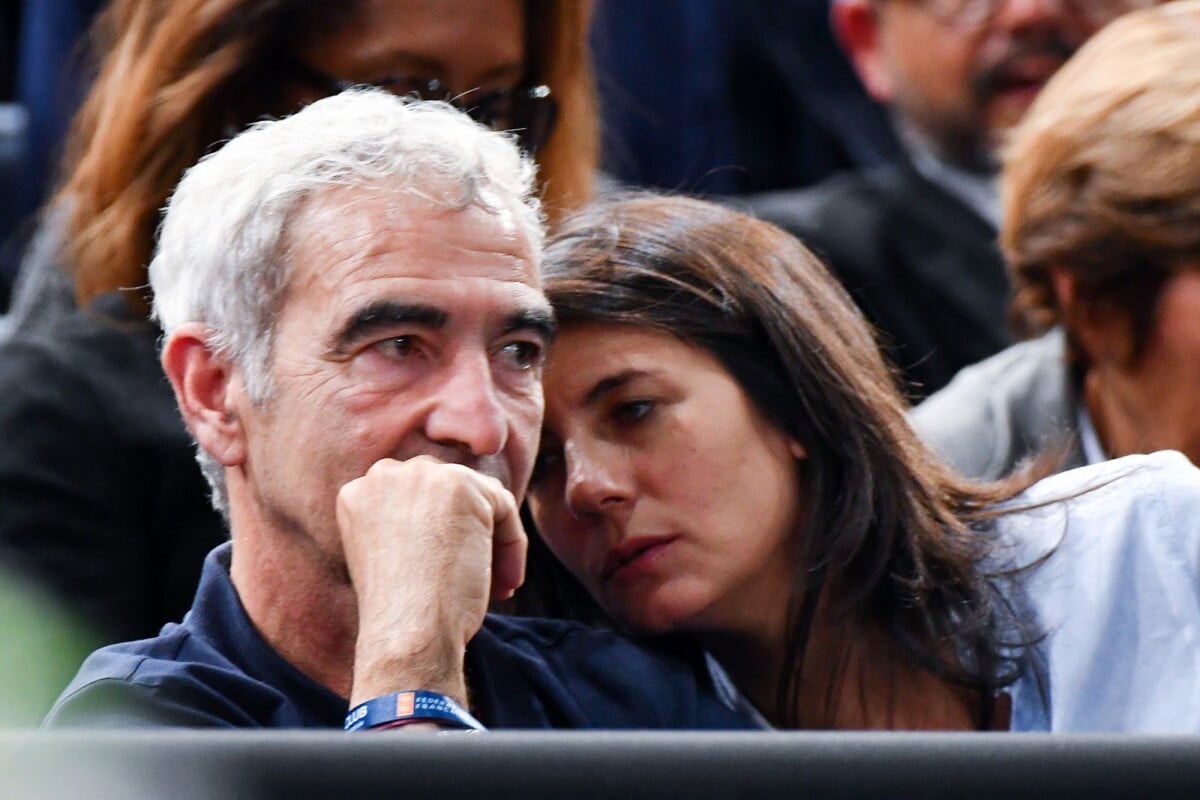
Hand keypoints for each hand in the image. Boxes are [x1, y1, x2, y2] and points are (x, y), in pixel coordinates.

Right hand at [337, 456, 526, 705]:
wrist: (407, 634)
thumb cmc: (401, 615)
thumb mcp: (392, 558)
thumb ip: (410, 526)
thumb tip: (458, 517)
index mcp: (356, 494)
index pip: (415, 495)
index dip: (440, 532)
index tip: (448, 570)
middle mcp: (383, 475)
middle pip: (447, 488)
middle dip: (469, 531)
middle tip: (481, 579)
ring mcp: (420, 476)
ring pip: (479, 496)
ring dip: (493, 540)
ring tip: (498, 585)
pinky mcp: (459, 484)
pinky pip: (503, 505)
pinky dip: (512, 545)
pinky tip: (506, 582)